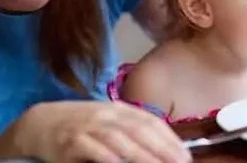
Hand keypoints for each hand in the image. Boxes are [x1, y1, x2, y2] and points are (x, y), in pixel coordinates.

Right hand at [14, 101, 190, 162]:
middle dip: (161, 148)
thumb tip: (164, 148)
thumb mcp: (110, 121)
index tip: (185, 156)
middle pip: (139, 130)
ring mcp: (89, 126)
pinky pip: (91, 148)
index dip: (169, 138)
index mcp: (121, 109)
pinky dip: (107, 156)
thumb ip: (133, 130)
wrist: (42, 122)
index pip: (150, 121)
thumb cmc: (83, 125)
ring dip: (141, 154)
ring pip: (119, 139)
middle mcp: (107, 114)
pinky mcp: (70, 141)